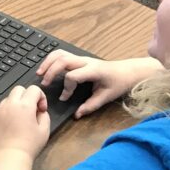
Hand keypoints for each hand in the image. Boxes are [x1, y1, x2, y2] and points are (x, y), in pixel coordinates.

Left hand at [0, 85, 50, 158]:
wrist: (10, 156)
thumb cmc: (29, 145)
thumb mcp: (45, 129)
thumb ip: (44, 115)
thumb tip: (39, 110)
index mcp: (25, 106)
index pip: (34, 89)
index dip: (41, 97)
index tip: (41, 109)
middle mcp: (10, 105)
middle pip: (19, 89)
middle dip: (27, 96)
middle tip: (31, 110)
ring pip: (7, 98)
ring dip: (15, 104)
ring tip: (19, 118)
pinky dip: (4, 111)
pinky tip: (8, 122)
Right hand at [36, 51, 163, 117]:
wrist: (129, 71)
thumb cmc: (119, 83)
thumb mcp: (107, 97)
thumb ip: (91, 106)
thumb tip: (76, 115)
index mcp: (93, 70)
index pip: (72, 75)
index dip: (66, 87)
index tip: (65, 98)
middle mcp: (85, 62)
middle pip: (62, 60)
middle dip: (50, 71)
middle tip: (44, 84)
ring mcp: (82, 58)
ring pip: (60, 54)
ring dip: (48, 62)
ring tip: (40, 73)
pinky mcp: (79, 59)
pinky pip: (62, 54)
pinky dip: (51, 60)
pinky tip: (46, 68)